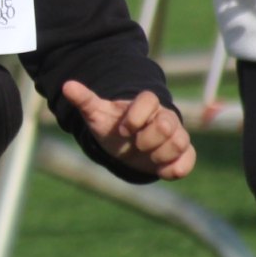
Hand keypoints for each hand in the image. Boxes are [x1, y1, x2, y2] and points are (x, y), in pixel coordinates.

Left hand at [60, 82, 196, 179]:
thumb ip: (85, 100)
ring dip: (160, 154)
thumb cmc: (112, 127)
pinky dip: (176, 168)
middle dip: (148, 139)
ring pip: (180, 142)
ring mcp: (177, 134)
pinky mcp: (183, 153)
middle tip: (136, 145)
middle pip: (167, 124)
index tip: (122, 130)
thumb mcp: (96, 115)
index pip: (149, 99)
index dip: (135, 116)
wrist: (126, 146)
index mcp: (145, 104)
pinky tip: (161, 171)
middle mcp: (165, 116)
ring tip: (147, 156)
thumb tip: (66, 86)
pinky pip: (189, 160)